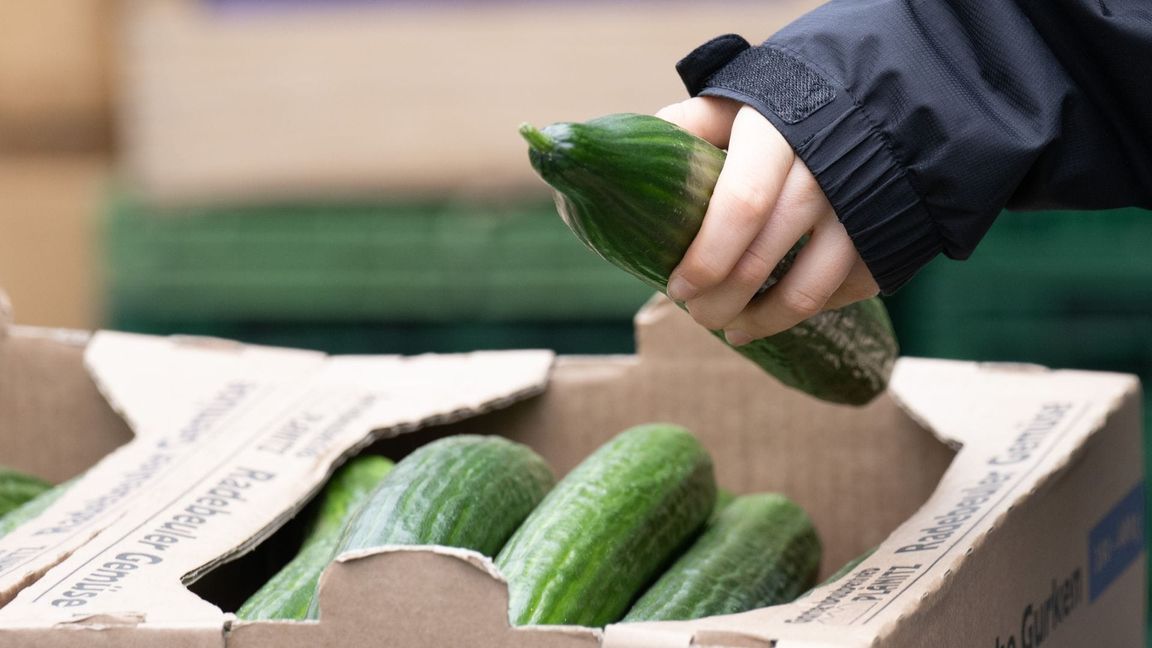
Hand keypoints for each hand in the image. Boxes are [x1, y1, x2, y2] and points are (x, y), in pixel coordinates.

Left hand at [655, 96, 879, 345]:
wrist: (884, 95)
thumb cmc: (792, 105)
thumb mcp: (741, 98)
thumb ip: (691, 124)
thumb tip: (634, 159)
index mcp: (777, 134)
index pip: (740, 206)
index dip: (706, 257)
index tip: (678, 288)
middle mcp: (824, 172)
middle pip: (762, 259)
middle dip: (720, 301)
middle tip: (697, 315)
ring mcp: (861, 209)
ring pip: (806, 291)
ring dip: (762, 320)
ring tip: (733, 329)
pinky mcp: (887, 237)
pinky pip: (844, 292)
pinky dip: (806, 312)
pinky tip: (777, 316)